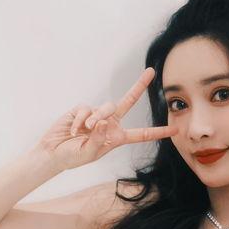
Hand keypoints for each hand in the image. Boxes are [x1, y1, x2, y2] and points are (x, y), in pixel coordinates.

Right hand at [34, 67, 177, 170]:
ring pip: (105, 107)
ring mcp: (96, 115)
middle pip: (128, 101)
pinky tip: (74, 130)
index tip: (174, 129)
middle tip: (151, 72)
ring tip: (85, 130)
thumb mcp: (89, 153)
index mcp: (117, 137)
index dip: (158, 132)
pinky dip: (80, 120)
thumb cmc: (73, 157)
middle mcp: (109, 123)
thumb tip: (102, 122)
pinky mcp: (82, 109)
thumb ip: (99, 139)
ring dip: (96, 118)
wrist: (53, 152)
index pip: (141, 134)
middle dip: (139, 86)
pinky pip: (86, 109)